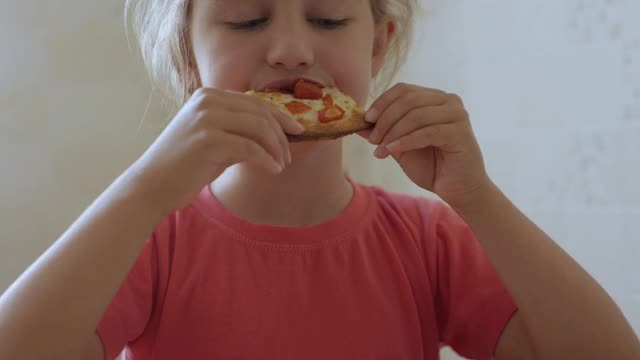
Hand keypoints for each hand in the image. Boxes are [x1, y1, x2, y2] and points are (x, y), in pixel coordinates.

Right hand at [125, 87, 303, 215]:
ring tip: (281, 164)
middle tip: (289, 155)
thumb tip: (278, 133)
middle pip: (260, 111)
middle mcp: (207, 100)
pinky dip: (267, 159)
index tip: (297, 131)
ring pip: (259, 127)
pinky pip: (251, 148)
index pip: (255, 101)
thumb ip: (241, 132)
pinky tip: (273, 170)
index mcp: (209, 96)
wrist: (151, 186)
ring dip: (276, 147)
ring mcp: (206, 118)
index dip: (280, 116)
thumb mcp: (216, 141)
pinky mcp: (208, 139)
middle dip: (281, 133)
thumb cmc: (185, 167)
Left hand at [358, 83, 490, 207]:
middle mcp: (449, 101)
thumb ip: (382, 132)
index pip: (403, 89)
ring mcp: (457, 115)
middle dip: (385, 120)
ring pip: (416, 116)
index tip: (366, 120)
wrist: (458, 189)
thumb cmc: (431, 167)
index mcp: (435, 98)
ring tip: (380, 151)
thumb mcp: (399, 146)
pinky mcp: (461, 132)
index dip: (382, 102)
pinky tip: (392, 150)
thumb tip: (356, 122)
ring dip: (393, 133)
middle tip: (371, 140)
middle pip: (408, 100)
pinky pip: (427, 132)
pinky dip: (405, 141)